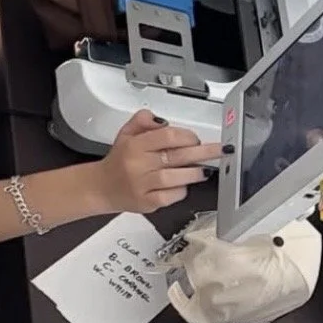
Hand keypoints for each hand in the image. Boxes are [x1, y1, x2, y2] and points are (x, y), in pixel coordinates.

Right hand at [90, 109, 220, 213]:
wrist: (101, 188)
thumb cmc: (119, 161)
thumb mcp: (126, 133)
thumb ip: (143, 121)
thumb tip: (162, 119)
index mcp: (134, 146)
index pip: (168, 136)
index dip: (188, 136)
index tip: (196, 139)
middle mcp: (138, 165)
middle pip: (178, 156)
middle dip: (205, 153)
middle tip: (221, 151)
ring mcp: (142, 185)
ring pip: (176, 178)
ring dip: (195, 173)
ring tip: (203, 170)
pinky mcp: (146, 202)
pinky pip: (171, 196)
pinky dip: (181, 190)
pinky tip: (183, 184)